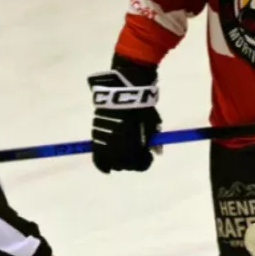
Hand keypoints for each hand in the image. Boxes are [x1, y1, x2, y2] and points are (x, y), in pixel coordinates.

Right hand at [88, 56, 161, 173]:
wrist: (123, 90)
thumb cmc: (141, 106)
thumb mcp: (151, 123)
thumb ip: (153, 140)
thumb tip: (158, 153)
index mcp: (133, 145)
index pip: (138, 164)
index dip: (144, 164)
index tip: (148, 159)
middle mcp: (118, 147)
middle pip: (123, 165)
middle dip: (129, 163)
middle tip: (134, 158)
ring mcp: (106, 142)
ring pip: (109, 161)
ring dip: (116, 161)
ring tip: (122, 157)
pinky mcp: (96, 135)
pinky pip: (97, 154)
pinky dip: (102, 161)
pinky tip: (107, 163)